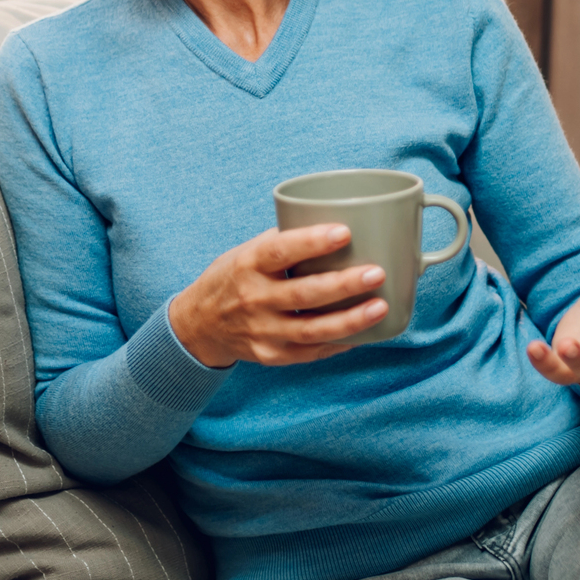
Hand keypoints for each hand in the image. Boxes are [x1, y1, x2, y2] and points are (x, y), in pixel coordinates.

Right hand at [167, 225, 388, 368]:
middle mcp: (253, 299)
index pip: (280, 251)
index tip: (344, 232)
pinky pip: (311, 352)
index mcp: (248, 265)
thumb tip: (336, 224)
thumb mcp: (247, 252)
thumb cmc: (233, 278)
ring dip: (350, 320)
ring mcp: (262, 331)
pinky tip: (364, 334)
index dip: (312, 242)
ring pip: (312, 330)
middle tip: (376, 272)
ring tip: (380, 307)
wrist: (199, 324)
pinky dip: (339, 343)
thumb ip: (284, 243)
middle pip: (304, 293)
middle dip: (344, 284)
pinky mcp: (271, 355)